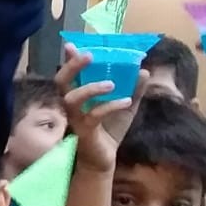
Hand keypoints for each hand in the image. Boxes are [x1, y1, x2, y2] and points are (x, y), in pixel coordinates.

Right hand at [56, 44, 148, 172]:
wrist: (103, 160)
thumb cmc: (108, 131)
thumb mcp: (125, 108)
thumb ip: (134, 89)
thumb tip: (144, 71)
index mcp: (77, 95)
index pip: (69, 74)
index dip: (69, 60)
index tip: (72, 45)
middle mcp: (70, 105)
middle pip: (61, 82)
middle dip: (72, 66)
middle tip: (87, 55)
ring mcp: (74, 118)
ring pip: (72, 99)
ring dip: (91, 88)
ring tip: (111, 83)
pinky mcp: (83, 132)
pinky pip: (93, 116)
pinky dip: (110, 106)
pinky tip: (126, 101)